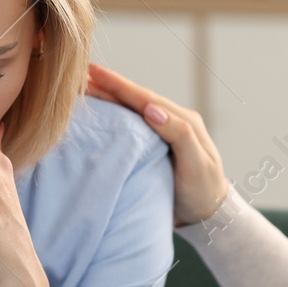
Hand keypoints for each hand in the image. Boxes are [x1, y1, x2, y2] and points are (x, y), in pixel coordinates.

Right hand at [83, 62, 229, 226]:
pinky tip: (101, 113)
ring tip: (84, 88)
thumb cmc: (203, 192)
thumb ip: (179, 135)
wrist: (208, 215)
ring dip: (110, 97)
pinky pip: (132, 124)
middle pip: (136, 99)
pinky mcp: (156, 144)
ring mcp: (164, 131)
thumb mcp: (196, 164)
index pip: (145, 98)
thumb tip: (151, 109)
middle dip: (109, 86)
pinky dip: (116, 114)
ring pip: (133, 109)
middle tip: (79, 74)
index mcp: (184, 121)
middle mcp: (173, 121)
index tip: (93, 71)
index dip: (118, 85)